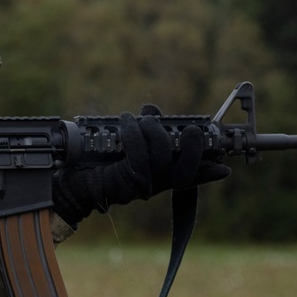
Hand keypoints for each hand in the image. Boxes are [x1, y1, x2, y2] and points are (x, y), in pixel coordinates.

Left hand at [51, 104, 229, 225]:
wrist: (72, 178)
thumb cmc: (97, 157)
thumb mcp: (127, 136)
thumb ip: (145, 123)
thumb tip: (152, 110)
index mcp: (161, 174)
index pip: (191, 175)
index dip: (209, 172)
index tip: (224, 168)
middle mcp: (156, 183)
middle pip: (185, 172)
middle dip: (193, 148)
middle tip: (190, 129)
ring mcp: (143, 186)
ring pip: (162, 159)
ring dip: (153, 132)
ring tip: (140, 119)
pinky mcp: (127, 183)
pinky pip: (138, 157)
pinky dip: (134, 134)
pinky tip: (126, 122)